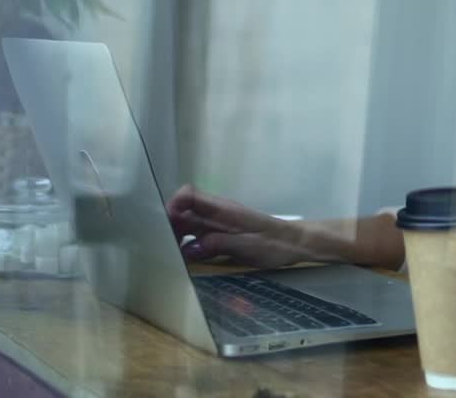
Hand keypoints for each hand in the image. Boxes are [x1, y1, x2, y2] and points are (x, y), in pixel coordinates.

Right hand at [165, 184, 310, 267]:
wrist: (293, 245)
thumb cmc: (273, 243)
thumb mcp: (246, 246)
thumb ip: (218, 244)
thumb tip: (188, 249)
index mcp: (222, 209)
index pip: (190, 195)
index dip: (174, 204)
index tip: (164, 223)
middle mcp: (216, 213)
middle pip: (183, 211)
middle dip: (169, 225)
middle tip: (162, 247)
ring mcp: (217, 224)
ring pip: (188, 224)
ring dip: (176, 236)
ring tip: (168, 255)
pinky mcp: (220, 236)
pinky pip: (197, 237)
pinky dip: (187, 245)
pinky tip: (184, 260)